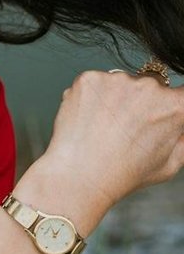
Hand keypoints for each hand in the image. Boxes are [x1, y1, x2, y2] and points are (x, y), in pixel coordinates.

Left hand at [40, 68, 183, 208]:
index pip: (181, 92)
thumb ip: (183, 139)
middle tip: (125, 127)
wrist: (80, 175)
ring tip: (103, 127)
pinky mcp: (88, 79)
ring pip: (120, 83)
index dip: (170, 103)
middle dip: (141, 102)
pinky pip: (94, 83)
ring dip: (115, 97)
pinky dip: (91, 96)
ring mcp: (117, 80)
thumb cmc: (124, 174)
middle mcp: (149, 87)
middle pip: (150, 86)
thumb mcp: (171, 162)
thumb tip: (180, 126)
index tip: (157, 114)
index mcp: (175, 106)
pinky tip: (88, 119)